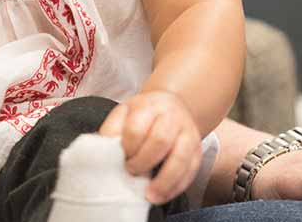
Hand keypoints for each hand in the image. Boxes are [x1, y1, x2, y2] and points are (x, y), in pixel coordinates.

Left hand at [99, 89, 203, 204]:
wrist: (171, 107)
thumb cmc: (143, 115)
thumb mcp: (123, 113)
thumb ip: (112, 130)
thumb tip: (103, 152)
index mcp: (150, 105)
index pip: (137, 128)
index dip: (127, 148)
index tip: (122, 158)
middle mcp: (173, 117)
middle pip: (160, 141)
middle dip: (143, 162)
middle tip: (132, 172)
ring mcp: (188, 133)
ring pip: (180, 158)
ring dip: (163, 181)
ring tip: (149, 195)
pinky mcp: (197, 151)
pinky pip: (191, 172)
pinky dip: (176, 187)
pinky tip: (162, 195)